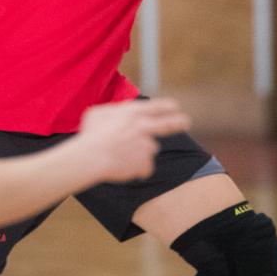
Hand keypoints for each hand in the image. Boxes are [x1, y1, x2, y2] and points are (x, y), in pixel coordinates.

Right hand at [76, 98, 190, 182]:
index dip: (168, 106)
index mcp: (133, 113)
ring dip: (141, 151)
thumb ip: (112, 111)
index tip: (175, 107)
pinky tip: (124, 168)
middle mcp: (144, 127)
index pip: (158, 106)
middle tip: (186, 121)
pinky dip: (138, 169)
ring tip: (123, 155)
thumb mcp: (98, 113)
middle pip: (169, 124)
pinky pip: (145, 167)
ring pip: (150, 149)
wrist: (92, 157)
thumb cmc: (90, 134)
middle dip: (179, 122)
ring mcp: (147, 146)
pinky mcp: (146, 164)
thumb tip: (117, 113)